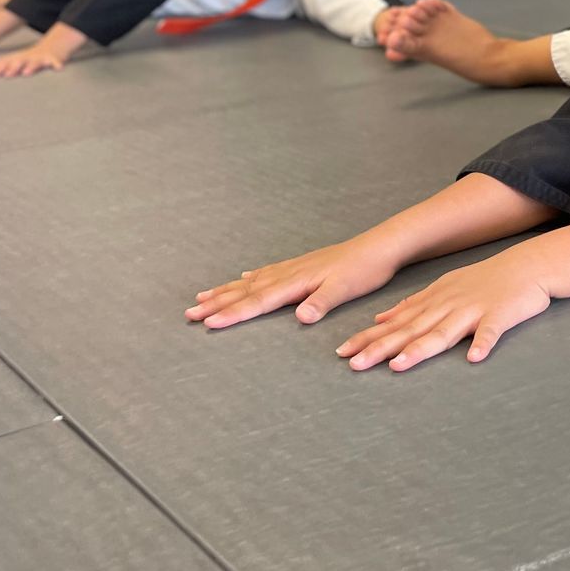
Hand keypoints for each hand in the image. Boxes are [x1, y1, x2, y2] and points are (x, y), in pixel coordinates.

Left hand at [0, 42, 67, 77]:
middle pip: (20, 61)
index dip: (0, 68)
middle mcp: (29, 58)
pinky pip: (56, 62)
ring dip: (31, 67)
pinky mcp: (55, 59)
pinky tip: (59, 69)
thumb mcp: (18, 61)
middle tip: (8, 75)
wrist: (53, 46)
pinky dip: (57, 65)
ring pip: (36, 62)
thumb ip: (4, 66)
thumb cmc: (32, 59)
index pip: (7, 62)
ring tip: (26, 73)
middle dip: (14, 67)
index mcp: (19, 58)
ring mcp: (42, 58)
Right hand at [187, 239, 399, 328]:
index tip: (208, 323)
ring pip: (251, 282)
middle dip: (217, 303)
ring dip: (226, 291)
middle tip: (190, 313)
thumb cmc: (364, 270)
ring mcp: (293, 268)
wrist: (379, 247)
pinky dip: (250, 279)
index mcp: (296, 282)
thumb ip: (321, 302)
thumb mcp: (345, 289)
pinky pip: (266, 273)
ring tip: (203, 297)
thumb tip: (300, 316)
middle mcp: (288, 274)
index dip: (232, 313)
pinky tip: (242, 279)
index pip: (258, 302)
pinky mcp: (302, 266)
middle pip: (245, 291)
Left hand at [336, 250, 552, 371]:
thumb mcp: (443, 288)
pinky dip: (483, 344)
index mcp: (433, 301)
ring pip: (444, 332)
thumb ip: (412, 305)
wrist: (527, 266)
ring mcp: (473, 310)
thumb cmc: (485, 281)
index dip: (369, 338)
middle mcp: (447, 306)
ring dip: (421, 349)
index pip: (395, 323)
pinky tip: (474, 358)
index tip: (342, 352)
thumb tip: (379, 319)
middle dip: (382, 348)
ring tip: (399, 365)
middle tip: (355, 364)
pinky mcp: (500, 315)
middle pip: (411, 330)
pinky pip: (491, 332)